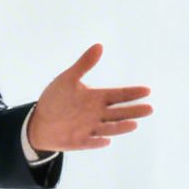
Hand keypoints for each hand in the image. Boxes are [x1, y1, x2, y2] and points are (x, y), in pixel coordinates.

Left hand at [26, 44, 152, 152]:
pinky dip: (98, 142)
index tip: (146, 90)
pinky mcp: (79, 141)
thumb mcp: (68, 78)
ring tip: (133, 124)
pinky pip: (90, 142)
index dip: (132, 93)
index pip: (118, 95)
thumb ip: (84, 64)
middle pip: (119, 113)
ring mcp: (89, 128)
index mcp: (96, 98)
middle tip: (148, 108)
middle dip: (133, 111)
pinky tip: (106, 141)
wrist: (39, 121)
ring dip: (120, 127)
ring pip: (109, 128)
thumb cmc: (56, 100)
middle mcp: (96, 114)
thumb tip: (99, 46)